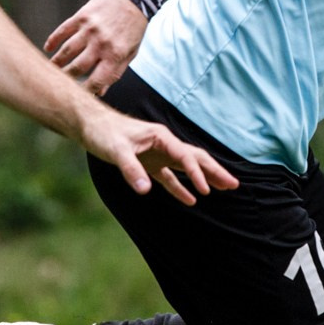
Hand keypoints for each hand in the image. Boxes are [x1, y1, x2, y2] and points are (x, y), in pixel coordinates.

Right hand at [45, 0, 148, 95]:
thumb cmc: (134, 28)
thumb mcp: (131, 52)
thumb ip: (116, 72)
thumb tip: (100, 92)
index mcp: (115, 55)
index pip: (96, 81)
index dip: (85, 92)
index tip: (77, 96)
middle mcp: (101, 43)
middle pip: (77, 67)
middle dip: (66, 78)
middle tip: (59, 83)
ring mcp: (90, 29)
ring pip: (67, 51)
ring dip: (57, 62)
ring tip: (51, 69)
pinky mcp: (82, 16)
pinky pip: (63, 30)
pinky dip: (53, 40)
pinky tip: (47, 48)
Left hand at [80, 108, 238, 205]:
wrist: (90, 124)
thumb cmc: (102, 133)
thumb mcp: (115, 151)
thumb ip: (131, 169)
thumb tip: (146, 190)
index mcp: (161, 137)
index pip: (186, 156)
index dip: (197, 173)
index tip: (207, 190)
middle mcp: (164, 144)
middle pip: (195, 158)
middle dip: (214, 172)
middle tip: (234, 185)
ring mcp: (158, 154)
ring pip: (187, 167)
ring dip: (204, 178)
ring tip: (224, 189)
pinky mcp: (149, 163)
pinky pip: (169, 177)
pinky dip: (180, 188)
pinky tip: (191, 200)